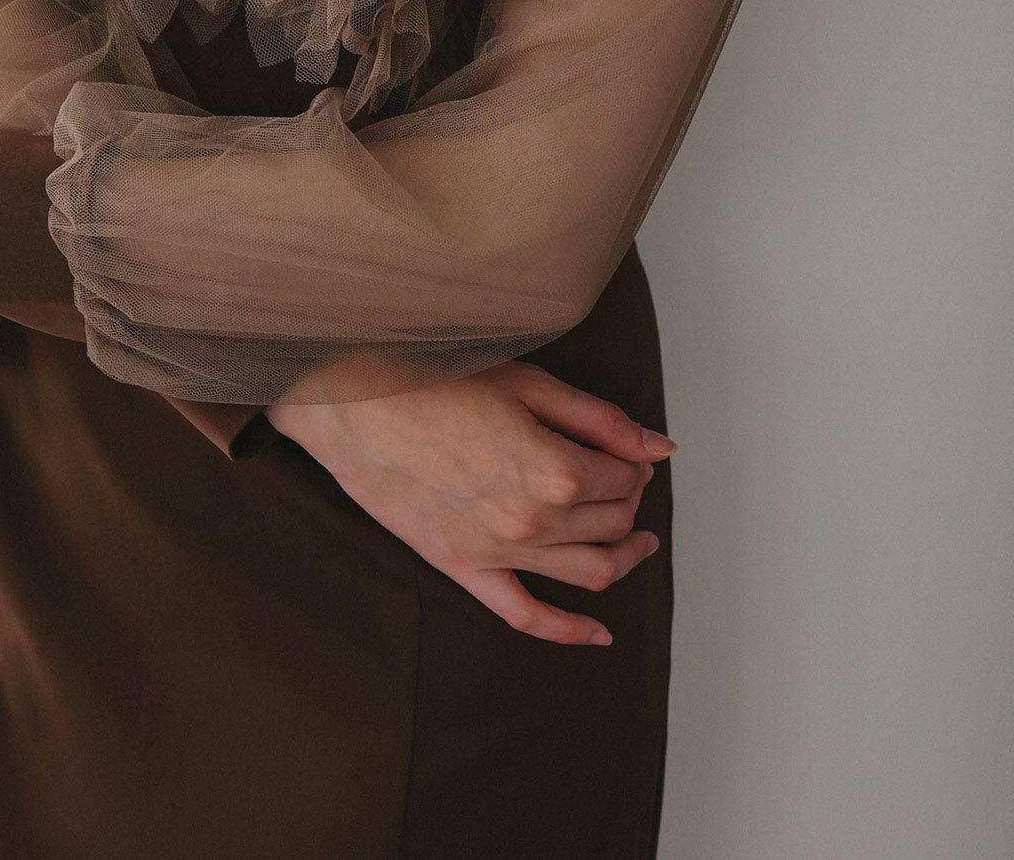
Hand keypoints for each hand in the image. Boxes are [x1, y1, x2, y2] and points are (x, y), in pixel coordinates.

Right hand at [266, 361, 672, 646]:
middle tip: (623, 476)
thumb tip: (660, 447)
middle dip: (630, 499)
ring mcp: (497, 552)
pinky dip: (570, 632)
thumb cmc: (435, 379)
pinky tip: (599, 634)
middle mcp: (532, 521)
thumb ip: (601, 419)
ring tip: (636, 541)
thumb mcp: (528, 382)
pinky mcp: (463, 568)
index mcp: (554, 469)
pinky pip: (526, 616)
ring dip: (623, 557)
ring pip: (588, 572)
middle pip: (612, 522)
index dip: (635, 461)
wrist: (353, 404)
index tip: (628, 448)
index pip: (625, 477)